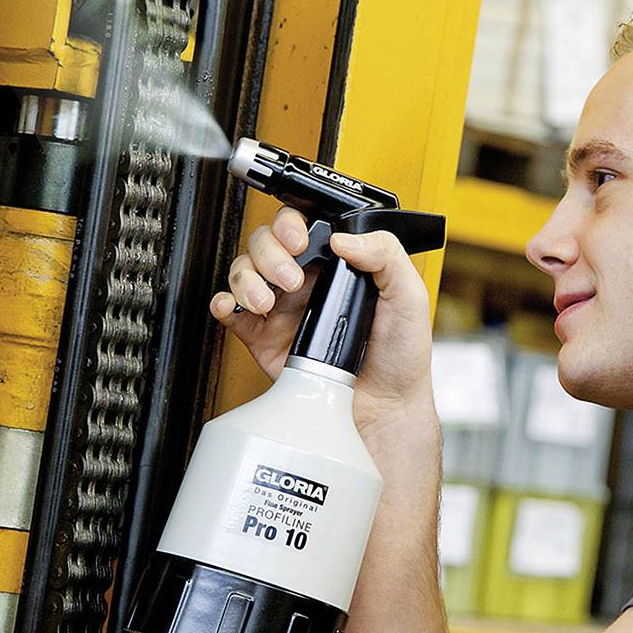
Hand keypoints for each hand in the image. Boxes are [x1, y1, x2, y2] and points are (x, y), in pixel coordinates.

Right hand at [212, 206, 435, 435]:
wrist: (384, 406)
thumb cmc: (400, 354)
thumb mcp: (409, 295)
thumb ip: (386, 255)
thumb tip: (344, 238)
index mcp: (337, 265)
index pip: (301, 227)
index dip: (290, 225)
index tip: (300, 240)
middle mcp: (305, 282)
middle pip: (264, 244)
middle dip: (270, 254)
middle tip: (290, 279)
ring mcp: (282, 309)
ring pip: (244, 273)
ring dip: (247, 280)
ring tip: (268, 302)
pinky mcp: (264, 339)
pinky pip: (232, 313)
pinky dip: (224, 304)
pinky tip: (233, 306)